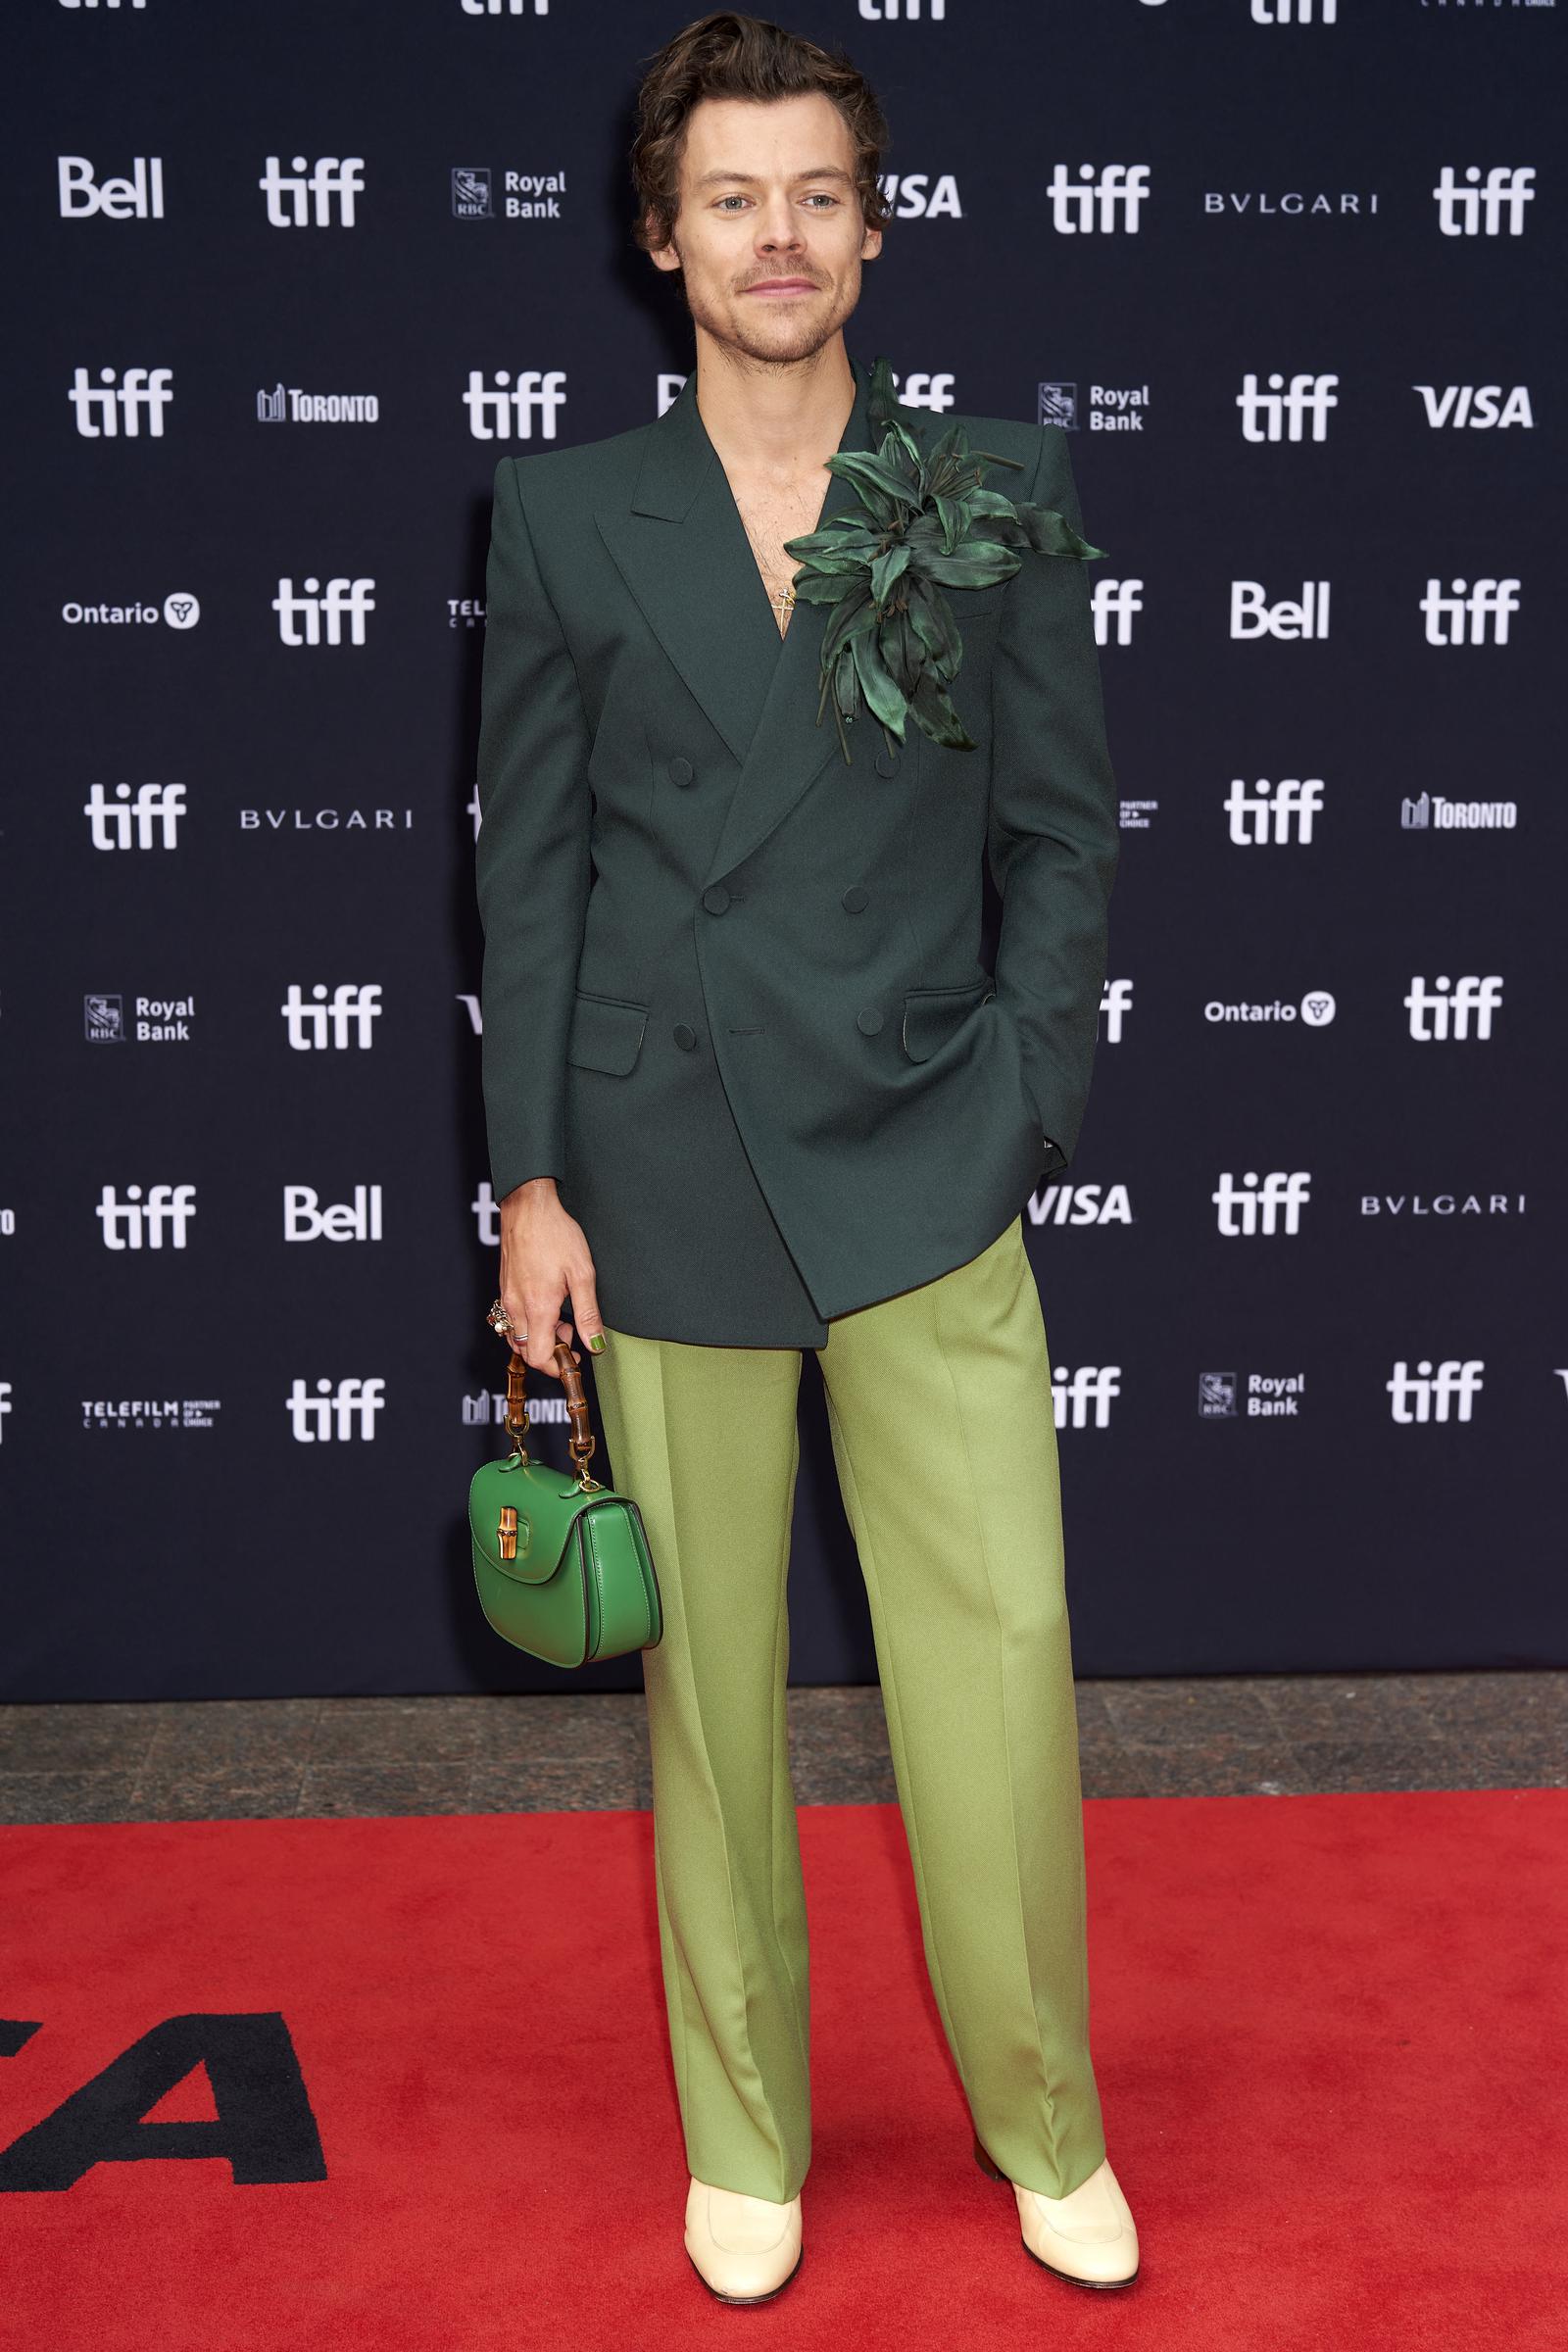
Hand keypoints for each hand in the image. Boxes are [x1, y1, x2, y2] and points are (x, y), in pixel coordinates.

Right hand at [496, 1178, 606, 1377]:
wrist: (528, 1209)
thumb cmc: (556, 1235)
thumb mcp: (582, 1274)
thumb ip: (588, 1313)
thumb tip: (595, 1345)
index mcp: (538, 1307)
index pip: (539, 1358)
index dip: (557, 1366)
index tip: (574, 1358)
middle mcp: (517, 1308)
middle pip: (526, 1351)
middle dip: (550, 1351)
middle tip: (571, 1331)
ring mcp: (507, 1299)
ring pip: (516, 1337)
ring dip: (538, 1337)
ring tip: (559, 1317)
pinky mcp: (504, 1290)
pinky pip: (511, 1321)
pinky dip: (529, 1324)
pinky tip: (545, 1305)